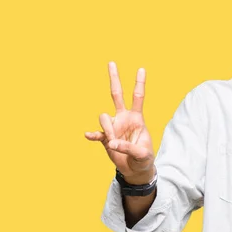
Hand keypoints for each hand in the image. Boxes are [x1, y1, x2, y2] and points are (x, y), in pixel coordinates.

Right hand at [85, 62, 154, 183]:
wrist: (135, 169)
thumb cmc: (144, 158)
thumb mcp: (142, 154)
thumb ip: (128, 148)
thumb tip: (111, 143)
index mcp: (136, 118)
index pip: (138, 97)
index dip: (139, 83)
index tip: (141, 68)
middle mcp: (123, 118)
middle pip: (117, 94)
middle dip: (114, 78)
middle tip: (111, 62)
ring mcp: (113, 127)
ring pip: (104, 117)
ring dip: (108, 130)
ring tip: (113, 144)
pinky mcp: (105, 138)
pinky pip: (97, 133)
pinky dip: (93, 134)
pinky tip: (88, 135)